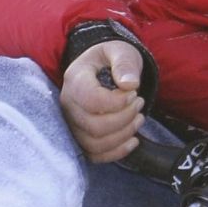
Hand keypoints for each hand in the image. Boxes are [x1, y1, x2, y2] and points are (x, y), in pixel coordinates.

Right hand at [60, 40, 145, 162]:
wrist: (101, 69)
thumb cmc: (110, 60)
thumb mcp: (120, 51)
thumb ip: (125, 63)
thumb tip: (130, 84)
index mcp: (75, 79)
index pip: (91, 100)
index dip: (117, 102)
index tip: (134, 93)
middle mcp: (68, 104)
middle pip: (94, 126)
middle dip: (124, 118)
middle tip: (139, 103)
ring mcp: (72, 124)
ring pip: (95, 144)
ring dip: (123, 134)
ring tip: (139, 118)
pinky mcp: (80, 138)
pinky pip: (94, 155)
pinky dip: (117, 152)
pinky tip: (133, 140)